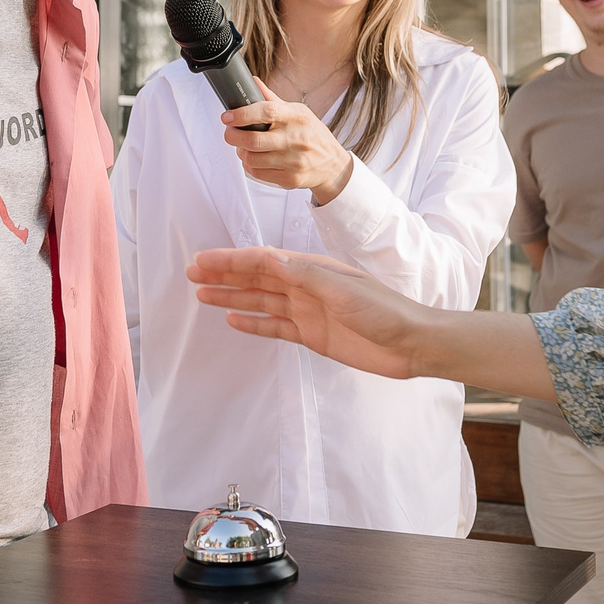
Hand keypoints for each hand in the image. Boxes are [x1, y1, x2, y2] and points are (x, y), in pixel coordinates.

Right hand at [189, 247, 428, 377]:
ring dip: (232, 296)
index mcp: (314, 269)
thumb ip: (305, 276)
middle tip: (191, 274)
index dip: (233, 259)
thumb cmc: (384, 310)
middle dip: (225, 275)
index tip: (203, 260)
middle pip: (257, 278)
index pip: (264, 260)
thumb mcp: (343, 290)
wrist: (412, 344)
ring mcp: (308, 311)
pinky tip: (233, 319)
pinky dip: (253, 323)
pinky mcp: (312, 336)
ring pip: (261, 301)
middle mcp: (307, 287)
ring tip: (201, 296)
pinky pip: (275, 326)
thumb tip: (268, 260)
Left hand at [222, 97, 355, 204]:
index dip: (242, 114)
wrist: (333, 164)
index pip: (267, 112)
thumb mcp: (299, 113)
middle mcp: (296, 139)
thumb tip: (253, 82)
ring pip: (252, 159)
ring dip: (241, 152)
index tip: (227, 116)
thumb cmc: (313, 135)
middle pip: (254, 140)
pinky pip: (258, 173)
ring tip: (243, 146)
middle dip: (233, 136)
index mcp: (297, 117)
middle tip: (229, 132)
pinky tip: (255, 159)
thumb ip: (273, 100)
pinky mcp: (290, 179)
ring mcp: (294, 161)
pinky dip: (250, 165)